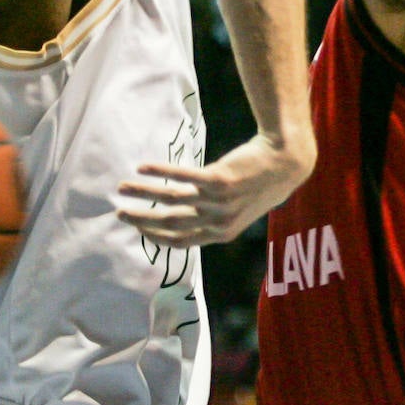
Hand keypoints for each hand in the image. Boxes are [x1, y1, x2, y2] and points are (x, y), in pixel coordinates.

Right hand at [117, 131, 314, 246]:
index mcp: (221, 233)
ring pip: (171, 200)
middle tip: (119, 212)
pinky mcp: (219, 179)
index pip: (179, 242)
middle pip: (170, 224)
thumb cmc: (259, 183)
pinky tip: (142, 167)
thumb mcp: (238, 208)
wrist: (285, 163)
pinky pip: (182, 177)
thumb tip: (183, 216)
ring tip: (123, 187)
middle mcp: (218, 221)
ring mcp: (219, 201)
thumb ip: (212, 216)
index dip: (154, 236)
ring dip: (142, 194)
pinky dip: (159, 172)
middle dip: (141, 219)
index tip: (137, 227)